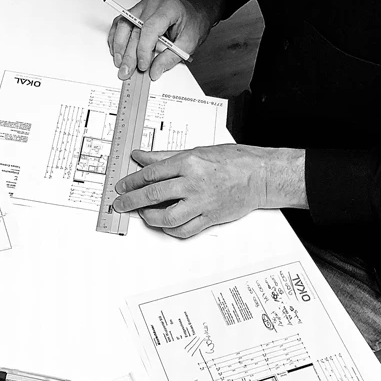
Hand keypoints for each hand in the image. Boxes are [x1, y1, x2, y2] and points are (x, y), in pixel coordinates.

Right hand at [107, 0, 210, 80]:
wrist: (194, 12)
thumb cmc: (193, 24)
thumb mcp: (189, 43)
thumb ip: (171, 58)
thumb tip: (154, 71)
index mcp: (169, 8)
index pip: (149, 28)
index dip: (143, 50)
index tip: (143, 65)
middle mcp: (153, 4)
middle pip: (134, 29)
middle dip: (129, 54)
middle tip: (126, 71)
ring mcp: (143, 6)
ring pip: (123, 24)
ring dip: (118, 46)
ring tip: (119, 63)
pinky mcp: (136, 11)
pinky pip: (121, 22)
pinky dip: (117, 37)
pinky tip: (116, 50)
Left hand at [113, 145, 307, 237]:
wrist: (260, 176)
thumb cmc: (233, 161)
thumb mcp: (196, 150)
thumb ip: (165, 156)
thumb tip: (141, 156)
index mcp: (189, 162)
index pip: (151, 173)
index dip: (132, 180)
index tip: (122, 185)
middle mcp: (193, 182)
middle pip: (153, 194)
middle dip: (131, 200)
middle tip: (121, 204)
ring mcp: (201, 202)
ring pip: (167, 217)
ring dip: (150, 217)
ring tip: (143, 214)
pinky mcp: (210, 217)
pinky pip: (185, 230)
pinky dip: (170, 230)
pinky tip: (164, 225)